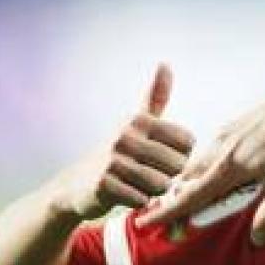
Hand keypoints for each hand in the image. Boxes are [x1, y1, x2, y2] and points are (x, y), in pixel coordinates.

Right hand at [49, 63, 193, 220]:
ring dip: (154, 190)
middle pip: (178, 165)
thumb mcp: (136, 122)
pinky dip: (138, 202)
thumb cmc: (118, 152)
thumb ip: (155, 96)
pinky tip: (125, 195)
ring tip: (137, 184)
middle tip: (147, 173)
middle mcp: (125, 136)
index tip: (160, 156)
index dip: (180, 155)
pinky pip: (142, 200)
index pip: (188, 142)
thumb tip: (165, 63)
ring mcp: (113, 160)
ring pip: (162, 184)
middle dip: (168, 175)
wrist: (76, 185)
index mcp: (139, 120)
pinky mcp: (104, 185)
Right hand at [138, 87, 264, 245]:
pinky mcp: (231, 128)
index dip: (167, 212)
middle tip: (164, 216)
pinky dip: (199, 166)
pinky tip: (209, 171)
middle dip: (172, 200)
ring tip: (184, 197)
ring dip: (186, 182)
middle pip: (186, 181)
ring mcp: (224, 137)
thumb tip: (258, 238)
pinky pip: (206, 151)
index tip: (143, 222)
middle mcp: (219, 151)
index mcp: (229, 167)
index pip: (190, 196)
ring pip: (194, 164)